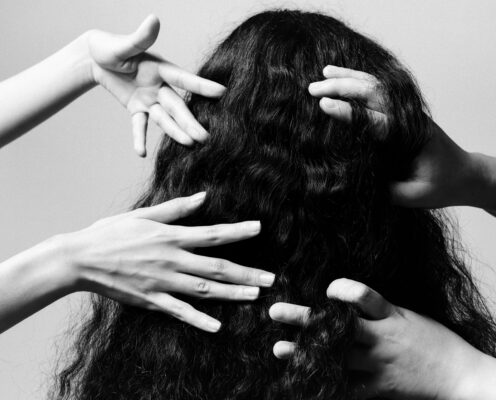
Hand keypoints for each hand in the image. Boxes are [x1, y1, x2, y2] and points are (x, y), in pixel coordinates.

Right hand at [61, 192, 274, 332]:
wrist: (79, 259)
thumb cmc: (110, 233)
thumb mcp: (143, 215)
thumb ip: (176, 208)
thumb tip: (203, 197)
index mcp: (171, 237)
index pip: (212, 233)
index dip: (238, 231)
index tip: (259, 228)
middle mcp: (172, 260)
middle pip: (216, 267)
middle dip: (246, 273)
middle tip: (270, 278)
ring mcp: (163, 282)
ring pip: (204, 290)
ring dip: (232, 293)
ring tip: (255, 296)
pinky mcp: (151, 300)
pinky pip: (180, 312)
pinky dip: (199, 319)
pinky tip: (218, 326)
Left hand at [85, 15, 224, 156]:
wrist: (95, 58)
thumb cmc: (110, 46)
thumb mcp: (124, 45)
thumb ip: (140, 37)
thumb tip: (153, 19)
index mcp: (161, 69)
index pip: (184, 79)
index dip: (202, 86)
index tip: (222, 92)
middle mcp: (160, 86)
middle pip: (178, 107)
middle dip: (191, 122)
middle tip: (205, 137)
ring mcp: (150, 99)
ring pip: (165, 119)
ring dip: (176, 132)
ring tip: (189, 144)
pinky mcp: (137, 109)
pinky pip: (139, 126)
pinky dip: (139, 138)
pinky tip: (141, 153)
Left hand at [269, 278, 482, 399]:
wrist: (461, 376)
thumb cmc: (434, 341)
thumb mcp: (409, 316)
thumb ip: (380, 310)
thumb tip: (346, 300)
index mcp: (392, 316)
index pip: (363, 296)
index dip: (341, 290)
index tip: (326, 289)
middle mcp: (383, 339)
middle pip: (337, 326)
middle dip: (305, 318)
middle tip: (276, 311)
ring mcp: (380, 365)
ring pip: (336, 358)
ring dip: (305, 353)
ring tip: (279, 348)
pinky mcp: (380, 388)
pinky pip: (348, 389)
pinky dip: (327, 386)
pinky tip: (305, 384)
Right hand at [309, 65, 485, 207]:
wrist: (466, 175)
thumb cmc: (442, 187)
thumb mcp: (414, 197)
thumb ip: (386, 189)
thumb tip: (353, 181)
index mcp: (412, 135)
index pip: (375, 120)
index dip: (348, 113)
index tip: (324, 106)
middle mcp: (409, 117)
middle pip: (373, 94)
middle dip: (342, 88)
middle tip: (313, 89)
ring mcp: (408, 112)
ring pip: (376, 87)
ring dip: (349, 78)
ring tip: (323, 73)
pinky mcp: (404, 113)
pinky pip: (380, 93)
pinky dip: (360, 82)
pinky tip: (344, 77)